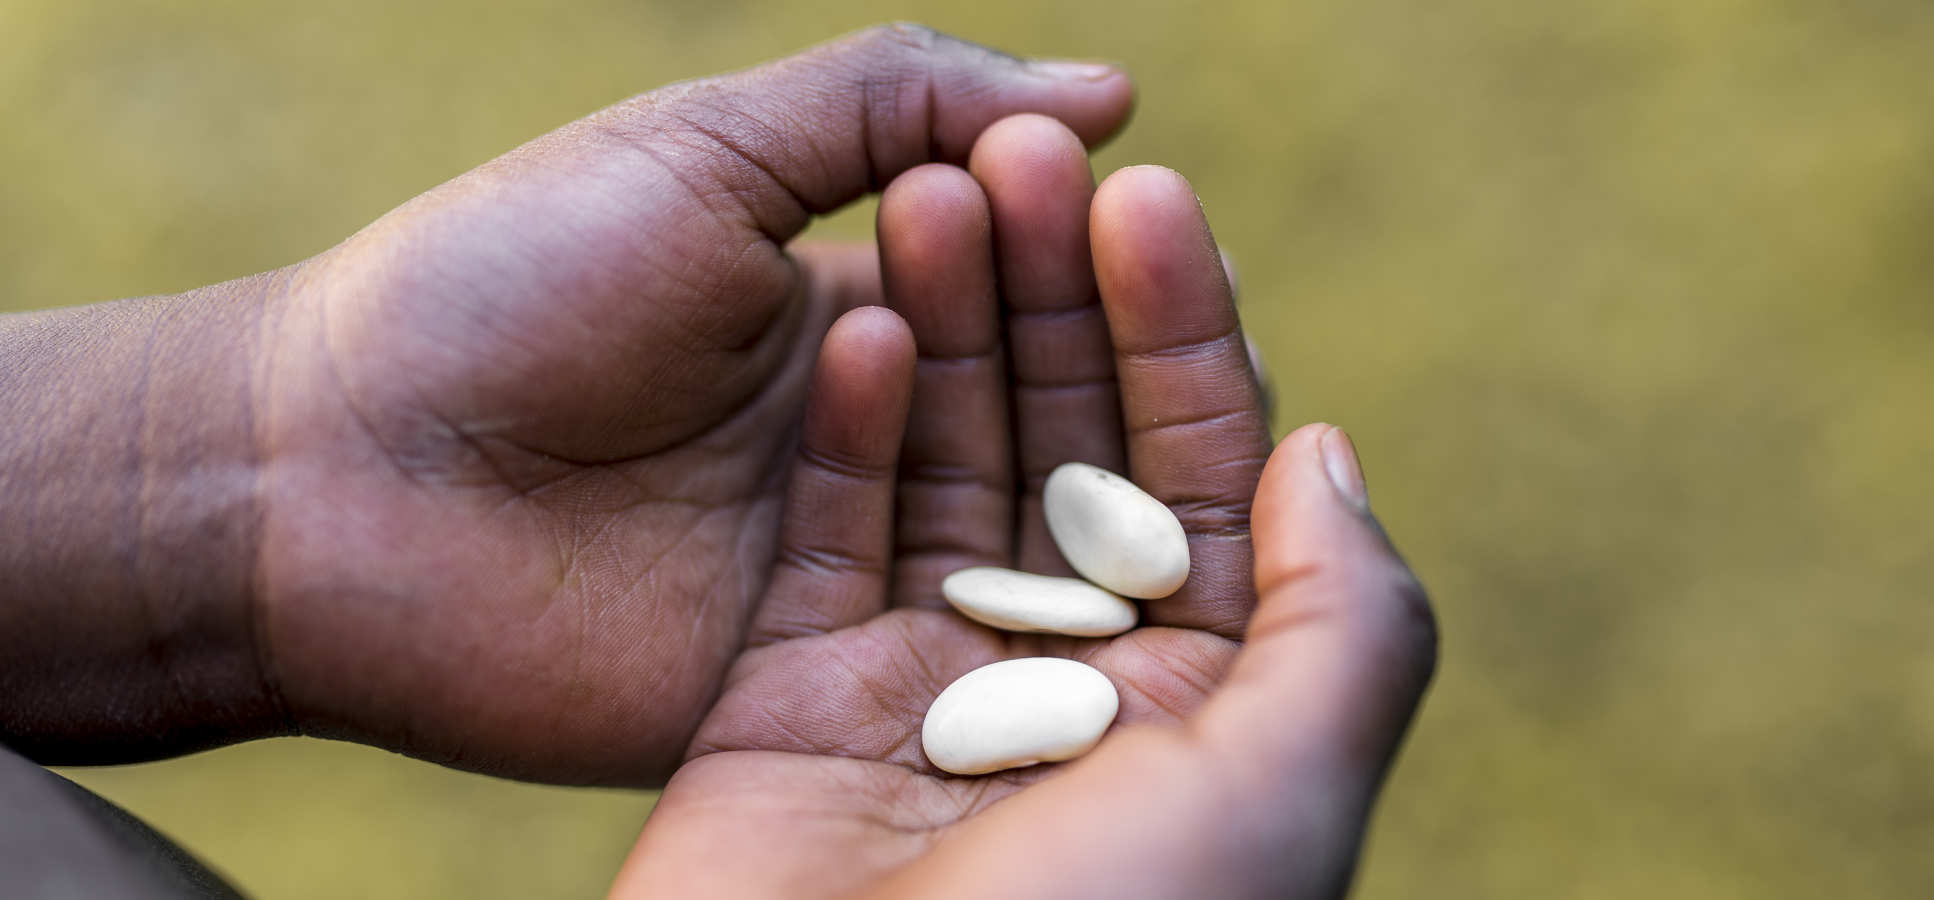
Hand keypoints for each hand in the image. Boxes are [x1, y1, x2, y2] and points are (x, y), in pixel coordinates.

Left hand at [241, 27, 1134, 782]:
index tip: (1129, 187)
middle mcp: (879, 455)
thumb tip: (1110, 88)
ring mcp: (857, 578)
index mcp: (861, 326)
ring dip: (1080, 433)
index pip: (1030, 291)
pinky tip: (1072, 504)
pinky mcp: (823, 687)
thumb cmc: (502, 286)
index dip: (1088, 241)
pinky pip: (961, 637)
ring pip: (1033, 521)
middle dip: (1097, 322)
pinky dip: (1023, 571)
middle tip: (1149, 254)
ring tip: (1122, 359)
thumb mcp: (703, 149)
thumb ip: (894, 103)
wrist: (329, 478)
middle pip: (1050, 404)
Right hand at [606, 128, 1437, 896]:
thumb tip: (1327, 448)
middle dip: (1056, 300)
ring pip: (941, 466)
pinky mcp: (786, 701)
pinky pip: (818, 536)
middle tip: (1026, 154)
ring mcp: (921, 686)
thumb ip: (1344, 622)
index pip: (1203, 474)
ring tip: (931, 190)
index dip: (1186, 330)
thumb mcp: (1280, 793)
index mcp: (1199, 704)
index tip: (1152, 196)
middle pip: (1067, 443)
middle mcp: (1068, 684)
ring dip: (940, 329)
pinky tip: (847, 319)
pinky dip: (834, 430)